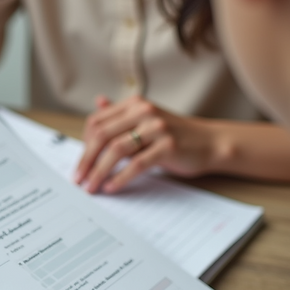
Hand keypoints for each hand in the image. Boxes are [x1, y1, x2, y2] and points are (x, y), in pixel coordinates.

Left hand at [74, 95, 219, 192]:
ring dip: (99, 172)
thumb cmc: (176, 135)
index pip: (96, 122)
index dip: (83, 145)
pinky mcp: (168, 146)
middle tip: (78, 180)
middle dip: (86, 160)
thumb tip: (97, 103)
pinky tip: (111, 187)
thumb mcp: (147, 120)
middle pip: (102, 136)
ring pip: (116, 150)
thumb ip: (122, 115)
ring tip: (91, 187)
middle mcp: (144, 112)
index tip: (80, 164)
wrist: (211, 142)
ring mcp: (157, 128)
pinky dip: (120, 177)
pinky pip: (136, 164)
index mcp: (135, 105)